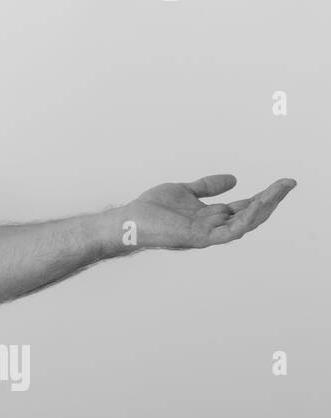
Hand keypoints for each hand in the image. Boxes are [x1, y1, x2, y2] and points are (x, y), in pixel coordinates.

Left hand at [120, 174, 296, 250]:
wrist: (129, 220)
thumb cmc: (152, 209)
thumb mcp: (184, 190)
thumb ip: (207, 186)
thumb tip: (233, 179)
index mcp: (212, 216)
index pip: (245, 207)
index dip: (265, 196)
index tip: (283, 183)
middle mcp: (214, 226)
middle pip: (251, 215)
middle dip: (272, 200)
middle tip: (288, 184)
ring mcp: (208, 234)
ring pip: (245, 224)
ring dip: (264, 208)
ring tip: (278, 191)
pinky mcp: (200, 238)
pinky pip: (229, 232)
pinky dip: (245, 220)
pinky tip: (256, 205)